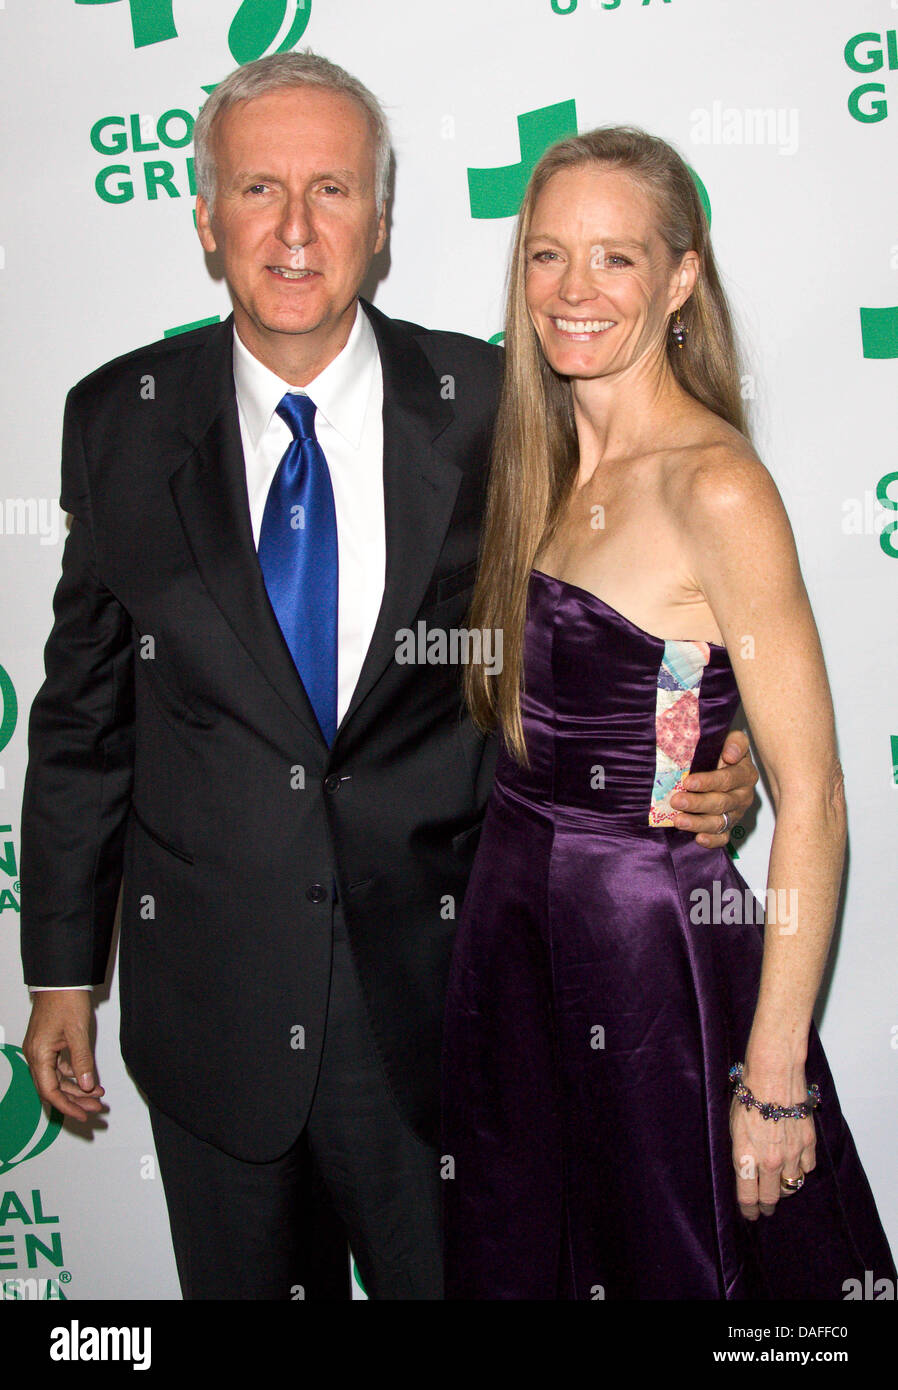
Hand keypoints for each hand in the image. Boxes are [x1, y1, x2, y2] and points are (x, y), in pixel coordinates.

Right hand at [22, 991, 105, 1121]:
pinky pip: (58, 1067)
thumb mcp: (78, 1032)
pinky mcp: (48, 1044)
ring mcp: (41, 1050)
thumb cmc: (65, 1000)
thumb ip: (82, 1061)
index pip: (50, 1091)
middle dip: (75, 1101)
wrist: (60, 980)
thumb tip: (87, 1086)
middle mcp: (35, 1055)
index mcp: (39, 1054)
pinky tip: (89, 1080)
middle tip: (96, 1108)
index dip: (67, 1106)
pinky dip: (73, 1075)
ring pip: (57, 1079)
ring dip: (76, 1089)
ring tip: (97, 1096)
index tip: (83, 1114)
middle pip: (53, 1088)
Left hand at [671, 728, 757, 847]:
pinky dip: (711, 840)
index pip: (727, 779)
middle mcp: (743, 795)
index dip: (708, 782)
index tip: (688, 782)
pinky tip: (698, 839)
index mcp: (745, 774)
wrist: (726, 763)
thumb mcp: (730, 739)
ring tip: (678, 821)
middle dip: (697, 803)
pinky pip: (723, 838)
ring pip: (720, 822)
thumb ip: (734, 742)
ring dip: (698, 823)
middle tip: (676, 801)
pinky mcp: (729, 826)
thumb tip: (730, 754)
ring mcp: (736, 813)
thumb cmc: (723, 751)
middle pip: (721, 802)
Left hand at [730, 1073, 816, 1219]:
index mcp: (746, 1157)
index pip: (748, 1197)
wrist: (774, 1075)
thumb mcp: (733, 1126)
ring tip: (779, 1186)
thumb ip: (741, 1151)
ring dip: (784, 1187)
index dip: (749, 1210)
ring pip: (792, 1185)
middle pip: (771, 1197)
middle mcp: (770, 1161)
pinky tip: (796, 1165)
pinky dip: (801, 1169)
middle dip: (767, 1205)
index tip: (750, 1215)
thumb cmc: (748, 1095)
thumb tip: (745, 1168)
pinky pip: (807, 1168)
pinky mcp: (808, 1143)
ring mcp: (792, 1154)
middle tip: (765, 1208)